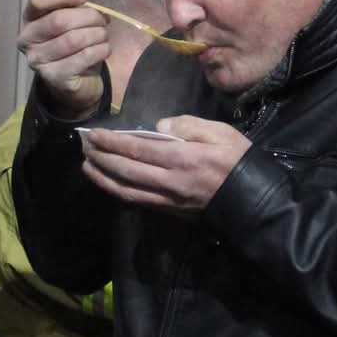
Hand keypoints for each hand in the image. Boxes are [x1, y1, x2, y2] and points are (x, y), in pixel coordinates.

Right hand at [17, 0, 110, 116]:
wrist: (76, 80)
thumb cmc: (73, 42)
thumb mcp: (71, 16)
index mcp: (30, 18)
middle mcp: (27, 39)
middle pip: (60, 20)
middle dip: (89, 17)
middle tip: (102, 21)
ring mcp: (38, 60)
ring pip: (73, 39)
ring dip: (97, 35)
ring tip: (103, 35)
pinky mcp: (54, 77)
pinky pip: (83, 57)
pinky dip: (100, 50)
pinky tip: (104, 49)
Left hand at [78, 116, 249, 214]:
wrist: (253, 201)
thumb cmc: (240, 161)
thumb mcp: (222, 133)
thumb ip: (189, 125)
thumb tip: (158, 127)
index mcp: (183, 158)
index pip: (138, 149)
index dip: (112, 142)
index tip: (94, 134)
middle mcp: (170, 181)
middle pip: (126, 170)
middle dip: (101, 157)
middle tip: (83, 145)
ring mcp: (168, 199)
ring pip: (126, 189)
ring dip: (102, 177)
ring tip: (86, 164)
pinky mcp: (169, 211)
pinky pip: (137, 201)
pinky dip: (117, 191)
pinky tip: (107, 182)